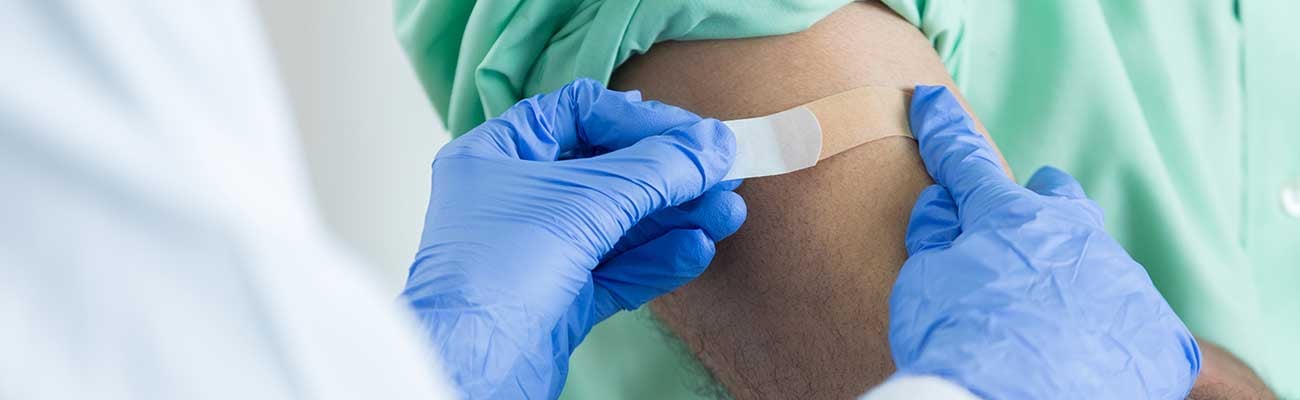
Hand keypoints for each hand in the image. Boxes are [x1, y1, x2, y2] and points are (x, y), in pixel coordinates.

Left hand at [402, 79, 745, 398]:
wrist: (469, 370)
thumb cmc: (494, 274)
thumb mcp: (584, 202)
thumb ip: (655, 170)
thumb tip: (712, 145)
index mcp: (497, 156)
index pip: (578, 114)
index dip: (638, 120)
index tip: (691, 134)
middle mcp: (515, 199)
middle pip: (607, 170)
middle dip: (669, 174)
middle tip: (723, 174)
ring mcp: (538, 251)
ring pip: (619, 224)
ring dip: (675, 217)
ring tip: (728, 213)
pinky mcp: (558, 300)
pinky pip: (617, 269)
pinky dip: (658, 259)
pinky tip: (697, 249)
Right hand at [888, 86, 1200, 398]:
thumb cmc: (955, 343)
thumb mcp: (922, 283)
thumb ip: (933, 238)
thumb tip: (940, 206)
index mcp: (1010, 217)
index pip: (968, 164)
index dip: (945, 134)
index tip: (933, 105)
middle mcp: (1075, 235)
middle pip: (1060, 201)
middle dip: (1039, 206)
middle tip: (1016, 236)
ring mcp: (1121, 282)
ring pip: (1097, 262)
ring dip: (1070, 278)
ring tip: (1044, 320)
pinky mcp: (1156, 333)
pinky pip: (1133, 321)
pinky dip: (1106, 332)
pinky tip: (1081, 357)